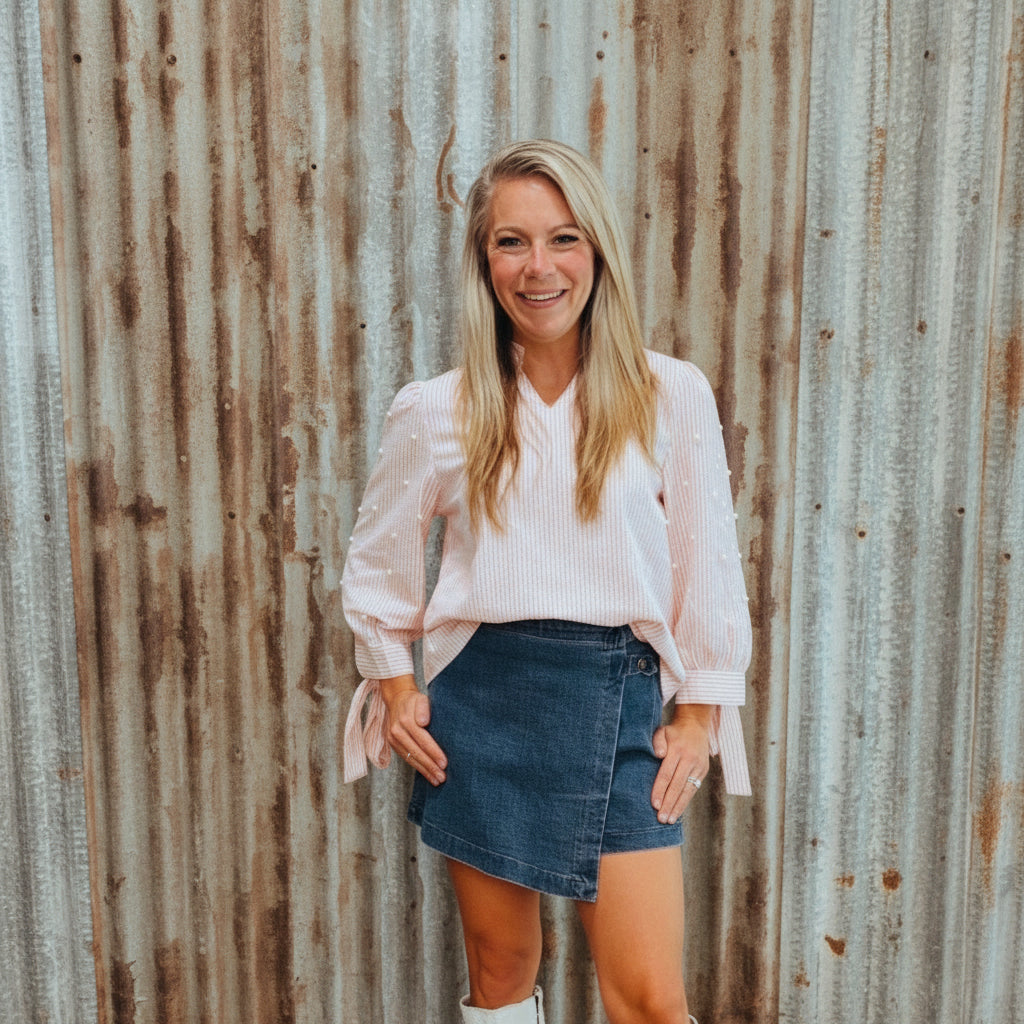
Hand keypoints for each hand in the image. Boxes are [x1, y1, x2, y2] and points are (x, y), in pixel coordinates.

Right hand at [381, 675, 447, 785]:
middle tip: (442, 778)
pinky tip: (427, 774)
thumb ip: (423, 708)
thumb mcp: (421, 698)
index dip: (434, 752)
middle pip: (416, 752)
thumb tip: (424, 722)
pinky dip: (417, 767)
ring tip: (436, 780)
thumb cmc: (414, 700)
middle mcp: (397, 731)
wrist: (397, 699)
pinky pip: (406, 758)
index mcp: (405, 720)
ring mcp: (392, 739)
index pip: (422, 739)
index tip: (444, 763)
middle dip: (430, 766)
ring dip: (424, 771)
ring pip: (410, 758)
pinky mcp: (392, 744)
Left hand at [651, 704, 711, 822]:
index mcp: (677, 749)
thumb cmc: (673, 732)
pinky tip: (678, 811)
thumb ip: (657, 742)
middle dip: (669, 803)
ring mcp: (698, 766)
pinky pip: (693, 788)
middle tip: (661, 818)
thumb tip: (658, 755)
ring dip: (678, 806)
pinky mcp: (703, 771)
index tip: (654, 804)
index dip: (660, 790)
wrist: (695, 726)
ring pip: (687, 790)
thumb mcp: (662, 731)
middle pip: (677, 785)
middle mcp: (689, 759)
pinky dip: (685, 801)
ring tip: (669, 820)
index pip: (667, 774)